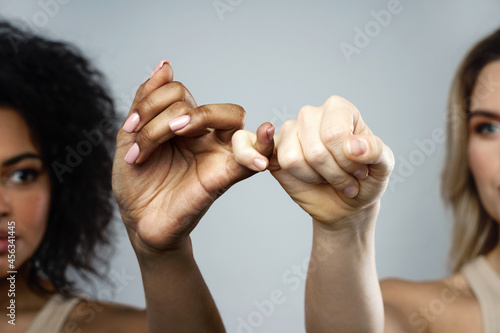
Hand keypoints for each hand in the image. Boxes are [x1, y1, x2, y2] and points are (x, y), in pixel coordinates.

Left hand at [112, 62, 273, 254]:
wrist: (139, 221)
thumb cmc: (137, 182)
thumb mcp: (131, 135)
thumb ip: (146, 101)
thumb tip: (165, 65)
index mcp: (183, 125)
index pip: (179, 92)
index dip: (151, 101)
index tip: (130, 129)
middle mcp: (204, 136)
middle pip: (204, 101)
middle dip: (169, 112)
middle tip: (148, 138)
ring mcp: (217, 154)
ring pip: (230, 117)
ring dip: (195, 117)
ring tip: (170, 137)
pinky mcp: (225, 176)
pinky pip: (253, 157)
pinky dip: (264, 144)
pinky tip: (265, 133)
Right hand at [233, 96, 393, 228]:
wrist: (347, 203)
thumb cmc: (365, 180)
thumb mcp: (383, 166)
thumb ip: (375, 151)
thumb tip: (354, 146)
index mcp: (339, 109)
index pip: (335, 134)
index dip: (347, 161)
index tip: (360, 170)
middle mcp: (312, 114)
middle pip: (316, 150)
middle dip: (334, 174)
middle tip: (346, 179)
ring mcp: (291, 130)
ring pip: (296, 159)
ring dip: (317, 178)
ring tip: (328, 177)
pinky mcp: (277, 149)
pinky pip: (282, 162)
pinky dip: (301, 177)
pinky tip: (309, 176)